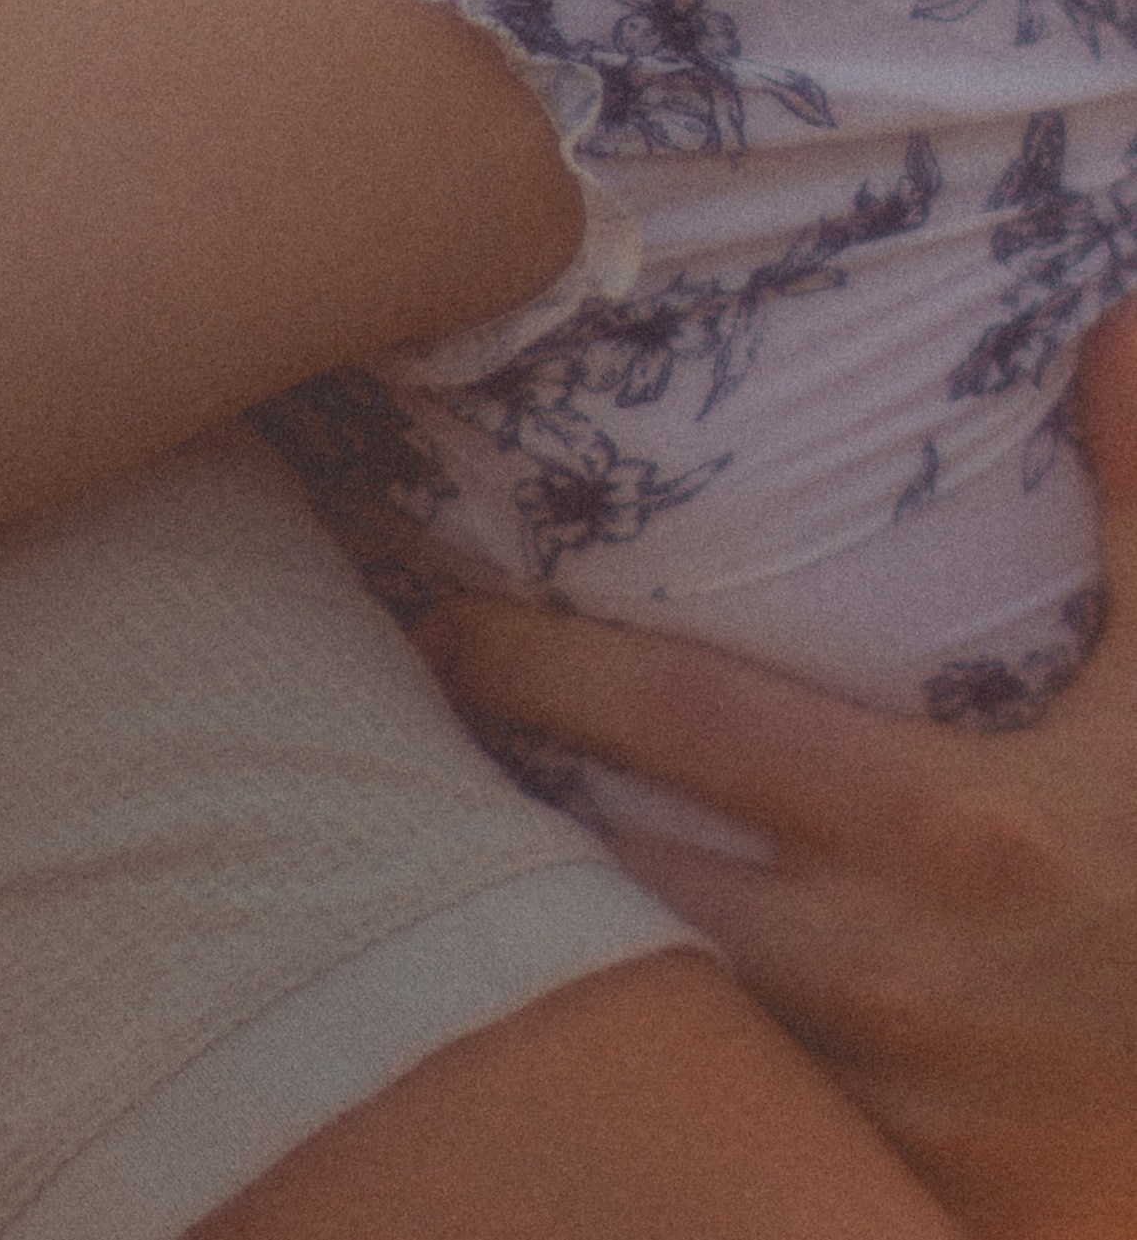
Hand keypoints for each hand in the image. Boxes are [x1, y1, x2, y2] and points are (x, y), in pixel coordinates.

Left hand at [423, 301, 1136, 1239]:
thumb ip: (1133, 504)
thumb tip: (1113, 316)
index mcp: (935, 822)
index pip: (681, 719)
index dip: (546, 664)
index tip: (447, 618)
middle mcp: (875, 961)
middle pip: (608, 864)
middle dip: (498, 796)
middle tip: (407, 718)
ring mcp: (858, 1084)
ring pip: (635, 984)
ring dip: (542, 912)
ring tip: (440, 827)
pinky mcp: (852, 1170)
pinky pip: (702, 1085)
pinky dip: (632, 1020)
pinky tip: (556, 963)